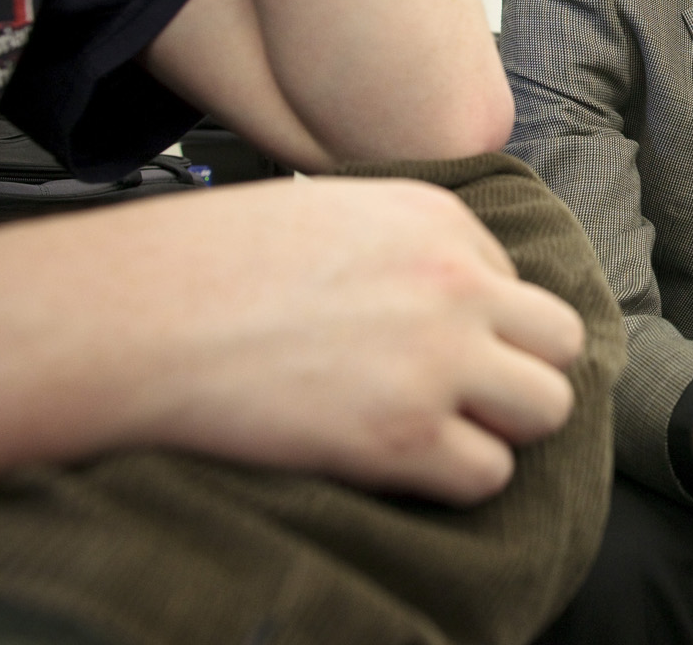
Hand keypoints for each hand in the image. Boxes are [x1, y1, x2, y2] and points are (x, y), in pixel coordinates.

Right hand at [0, 178, 583, 504]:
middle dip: (521, 373)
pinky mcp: (403, 434)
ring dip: (502, 429)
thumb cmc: (207, 264)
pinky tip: (401, 467)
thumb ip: (403, 244)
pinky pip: (489, 474)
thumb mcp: (328, 212)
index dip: (480, 323)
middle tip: (465, 397)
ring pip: (548, 409)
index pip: (515, 282)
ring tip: (439, 435)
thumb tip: (447, 289)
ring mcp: (436, 359)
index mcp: (438, 219)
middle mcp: (455, 283)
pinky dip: (455, 481)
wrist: (131, 314)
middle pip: (560, 342)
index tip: (432, 345)